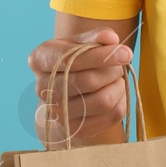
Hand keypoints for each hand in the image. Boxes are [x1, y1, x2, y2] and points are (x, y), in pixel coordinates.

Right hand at [25, 28, 132, 147]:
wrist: (64, 94)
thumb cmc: (74, 61)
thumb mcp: (80, 43)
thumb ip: (96, 37)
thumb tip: (112, 39)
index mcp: (40, 60)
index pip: (71, 59)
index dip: (101, 56)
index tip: (125, 52)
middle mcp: (42, 88)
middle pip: (89, 81)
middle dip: (112, 71)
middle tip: (119, 66)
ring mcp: (57, 113)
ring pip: (103, 100)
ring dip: (118, 86)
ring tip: (116, 79)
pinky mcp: (75, 129)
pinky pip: (112, 115)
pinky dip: (121, 101)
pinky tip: (114, 93)